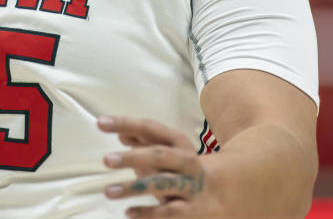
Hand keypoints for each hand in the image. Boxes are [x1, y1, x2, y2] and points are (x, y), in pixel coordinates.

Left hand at [98, 116, 218, 217]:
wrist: (231, 190)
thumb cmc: (189, 168)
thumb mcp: (170, 150)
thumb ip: (146, 143)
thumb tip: (120, 133)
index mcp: (179, 142)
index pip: (151, 128)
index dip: (126, 123)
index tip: (101, 122)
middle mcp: (186, 161)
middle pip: (159, 155)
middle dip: (133, 157)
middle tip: (106, 160)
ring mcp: (191, 186)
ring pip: (162, 184)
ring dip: (135, 187)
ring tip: (109, 191)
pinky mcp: (191, 210)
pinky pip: (168, 212)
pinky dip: (148, 213)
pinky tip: (128, 212)